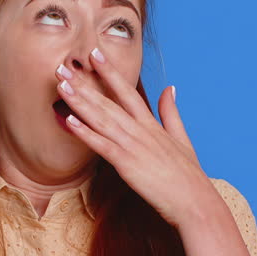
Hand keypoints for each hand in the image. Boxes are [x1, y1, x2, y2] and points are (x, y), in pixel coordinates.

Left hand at [55, 47, 212, 228]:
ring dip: (79, 102)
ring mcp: (133, 146)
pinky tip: (69, 121)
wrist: (194, 201)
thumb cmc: (188, 175)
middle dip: (84, 84)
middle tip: (63, 66)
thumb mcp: (182, 138)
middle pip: (107, 102)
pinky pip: (102, 145)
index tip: (94, 55)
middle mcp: (140, 130)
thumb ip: (171, 112)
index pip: (127, 91)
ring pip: (101, 119)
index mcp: (151, 124)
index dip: (109, 72)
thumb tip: (170, 88)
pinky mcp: (127, 164)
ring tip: (62, 85)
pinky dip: (85, 133)